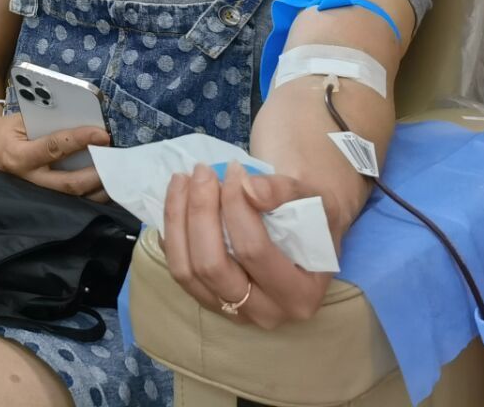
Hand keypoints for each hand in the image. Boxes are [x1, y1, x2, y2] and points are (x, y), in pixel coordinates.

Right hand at [0, 112, 109, 197]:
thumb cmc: (3, 132)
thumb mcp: (18, 121)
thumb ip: (46, 123)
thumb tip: (82, 122)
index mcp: (18, 155)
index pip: (54, 148)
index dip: (79, 140)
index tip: (102, 134)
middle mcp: (27, 179)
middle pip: (68, 183)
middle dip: (95, 174)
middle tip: (114, 162)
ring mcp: (35, 194)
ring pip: (72, 199)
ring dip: (97, 190)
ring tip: (114, 176)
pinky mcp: (42, 202)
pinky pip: (71, 203)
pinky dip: (90, 196)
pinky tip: (104, 188)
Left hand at [163, 165, 333, 328]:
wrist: (307, 233)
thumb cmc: (313, 216)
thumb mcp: (312, 199)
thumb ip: (283, 192)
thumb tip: (247, 189)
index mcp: (300, 294)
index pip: (254, 250)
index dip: (236, 206)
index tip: (232, 170)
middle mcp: (266, 313)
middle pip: (212, 265)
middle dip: (200, 211)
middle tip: (201, 172)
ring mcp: (234, 312)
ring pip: (186, 270)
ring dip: (177, 219)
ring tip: (182, 179)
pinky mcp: (209, 301)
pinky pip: (177, 269)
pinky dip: (171, 233)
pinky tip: (177, 202)